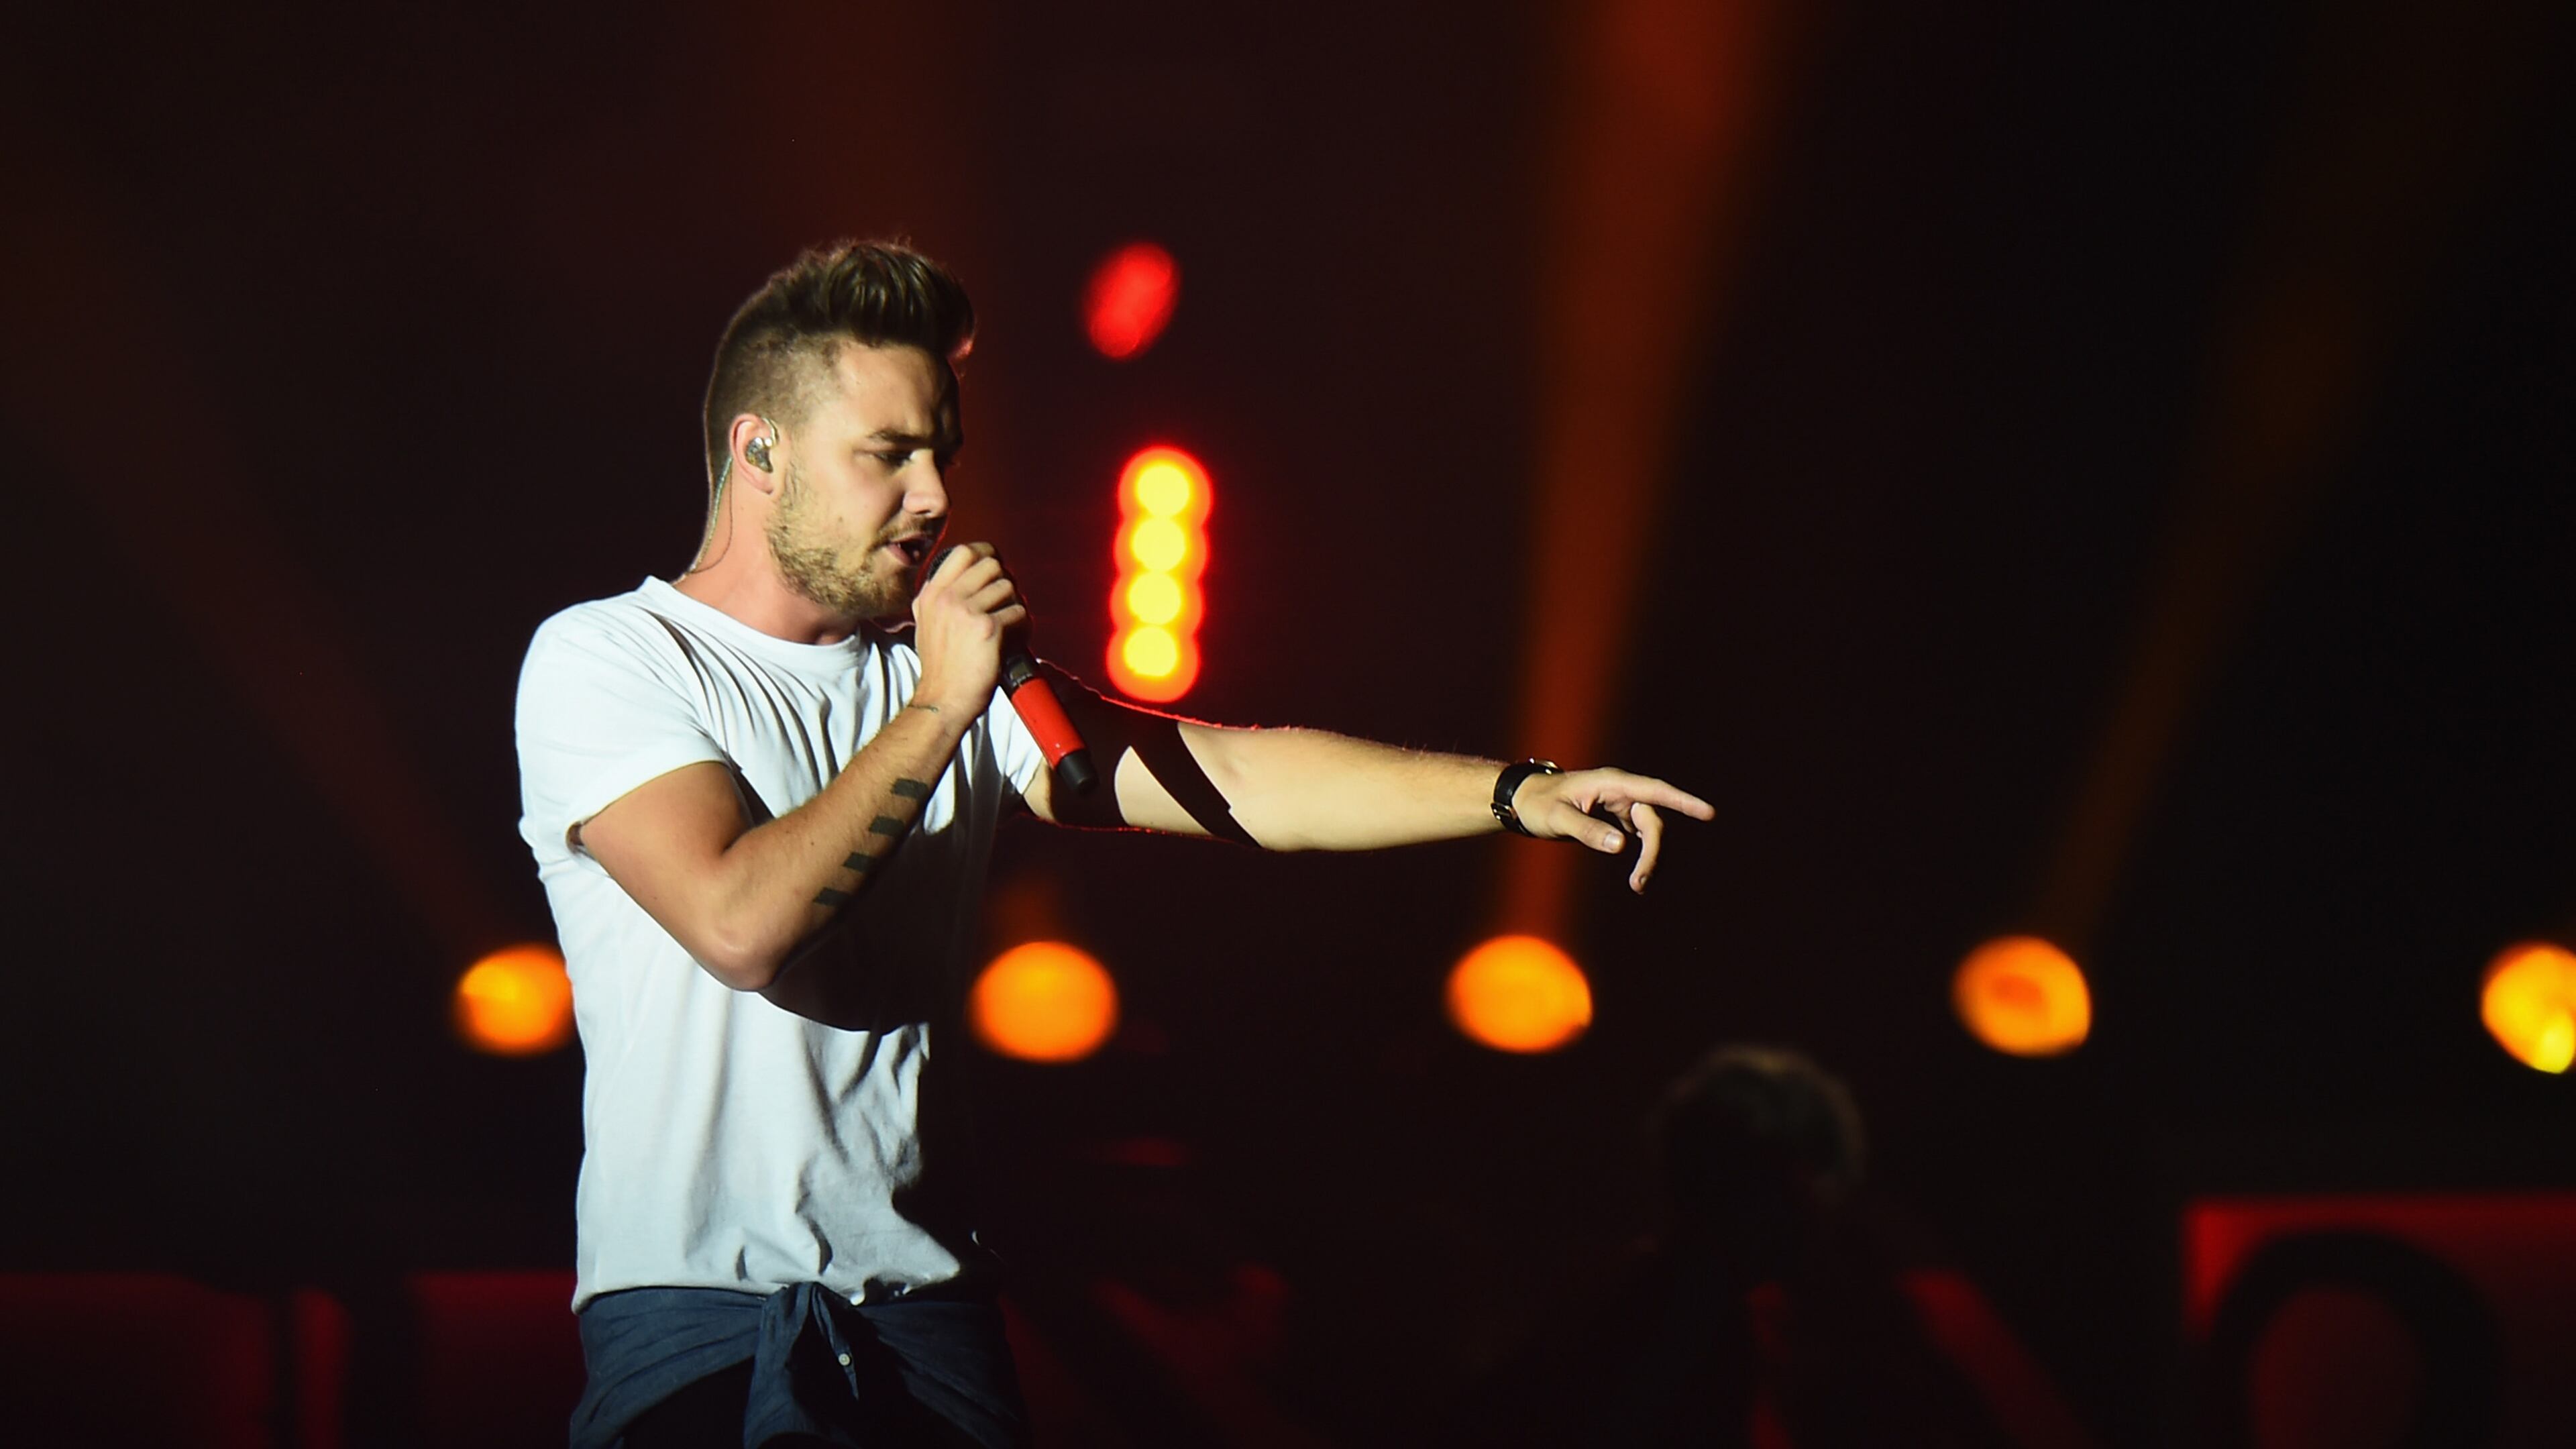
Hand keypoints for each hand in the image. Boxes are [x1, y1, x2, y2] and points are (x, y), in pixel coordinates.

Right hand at [910, 542, 1026, 713]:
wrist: (942, 700)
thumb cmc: (942, 667)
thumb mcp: (928, 623)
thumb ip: (943, 598)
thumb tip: (972, 577)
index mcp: (931, 594)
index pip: (964, 552)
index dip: (987, 554)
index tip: (996, 569)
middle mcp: (946, 598)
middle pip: (992, 565)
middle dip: (1005, 582)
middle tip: (1005, 604)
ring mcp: (965, 611)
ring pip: (1008, 587)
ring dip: (1014, 606)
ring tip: (1009, 626)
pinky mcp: (987, 628)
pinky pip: (1018, 612)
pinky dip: (1023, 626)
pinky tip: (1014, 639)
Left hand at [1512, 768, 1713, 892]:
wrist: (1524, 801)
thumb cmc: (1538, 804)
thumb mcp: (1557, 819)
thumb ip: (1587, 830)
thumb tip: (1621, 845)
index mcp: (1612, 784)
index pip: (1655, 791)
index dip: (1683, 801)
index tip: (1708, 813)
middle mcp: (1622, 792)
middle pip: (1654, 821)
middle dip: (1653, 852)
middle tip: (1639, 883)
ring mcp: (1622, 805)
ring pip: (1650, 832)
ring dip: (1650, 858)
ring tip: (1638, 886)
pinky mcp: (1618, 818)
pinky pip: (1641, 837)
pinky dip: (1643, 857)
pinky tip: (1637, 878)